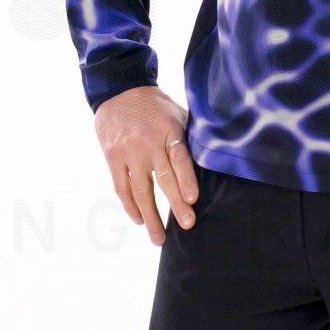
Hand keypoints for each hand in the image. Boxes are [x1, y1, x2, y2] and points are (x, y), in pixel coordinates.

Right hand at [94, 86, 199, 245]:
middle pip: (162, 179)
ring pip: (140, 190)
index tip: (192, 199)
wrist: (119, 90)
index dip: (186, 179)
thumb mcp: (178, 114)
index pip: (179, 158)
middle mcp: (147, 144)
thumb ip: (191, 138)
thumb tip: (216, 160)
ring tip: (159, 238)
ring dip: (150, 216)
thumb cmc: (156, 106)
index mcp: (169, 131)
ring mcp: (128, 153)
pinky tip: (139, 220)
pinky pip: (121, 187)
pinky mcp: (113, 158)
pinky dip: (130, 205)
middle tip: (186, 225)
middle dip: (175, 204)